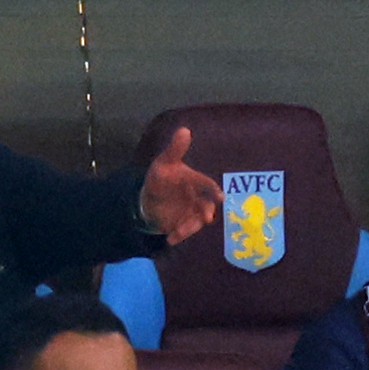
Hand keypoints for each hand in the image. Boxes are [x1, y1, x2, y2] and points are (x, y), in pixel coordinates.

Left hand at [138, 127, 220, 244]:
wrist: (149, 199)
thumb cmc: (161, 178)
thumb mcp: (164, 163)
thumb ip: (175, 150)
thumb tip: (184, 129)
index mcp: (195, 182)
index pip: (206, 185)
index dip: (212, 190)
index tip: (219, 196)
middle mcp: (197, 198)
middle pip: (206, 206)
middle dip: (206, 212)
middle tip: (205, 218)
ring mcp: (191, 213)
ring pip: (195, 221)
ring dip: (189, 227)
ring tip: (178, 232)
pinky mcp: (183, 225)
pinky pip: (184, 231)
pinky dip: (178, 235)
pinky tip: (169, 239)